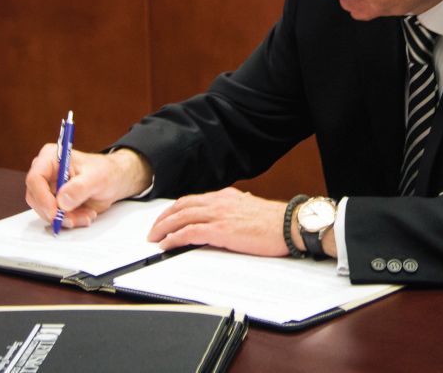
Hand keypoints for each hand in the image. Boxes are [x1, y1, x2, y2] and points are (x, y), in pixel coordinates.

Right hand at [25, 145, 151, 228]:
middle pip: (36, 198)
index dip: (42, 198)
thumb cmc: (107, 171)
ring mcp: (48, 189)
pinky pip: (55, 217)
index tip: (56, 212)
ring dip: (66, 218)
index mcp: (51, 157)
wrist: (115, 180)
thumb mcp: (98, 177)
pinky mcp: (54, 202)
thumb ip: (80, 188)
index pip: (35, 178)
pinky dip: (70, 220)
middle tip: (75, 218)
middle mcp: (46, 173)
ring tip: (87, 215)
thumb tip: (62, 201)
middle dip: (56, 212)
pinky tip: (85, 215)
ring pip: (45, 211)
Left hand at [148, 187, 288, 255]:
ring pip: (181, 217)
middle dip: (164, 218)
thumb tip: (232, 214)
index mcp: (227, 196)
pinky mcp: (220, 230)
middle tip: (154, 229)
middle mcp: (220, 202)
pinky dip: (174, 238)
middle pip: (182, 206)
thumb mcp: (251, 208)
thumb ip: (238, 209)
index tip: (167, 218)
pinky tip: (167, 244)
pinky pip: (189, 232)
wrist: (289, 225)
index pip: (193, 199)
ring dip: (164, 228)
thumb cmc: (275, 221)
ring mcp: (219, 215)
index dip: (176, 209)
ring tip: (154, 238)